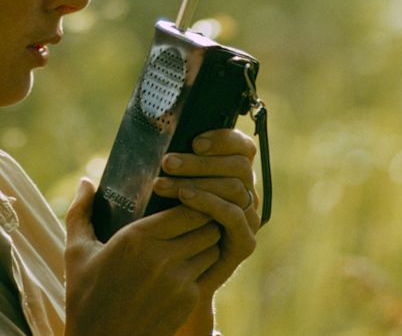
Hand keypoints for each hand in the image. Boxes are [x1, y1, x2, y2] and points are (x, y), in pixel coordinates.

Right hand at [64, 178, 221, 335]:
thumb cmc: (85, 296)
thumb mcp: (76, 252)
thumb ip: (80, 212)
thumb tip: (85, 182)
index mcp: (135, 239)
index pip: (185, 209)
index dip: (190, 200)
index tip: (182, 196)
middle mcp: (161, 258)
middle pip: (205, 225)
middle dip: (202, 217)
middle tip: (192, 211)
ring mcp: (179, 282)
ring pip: (211, 248)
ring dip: (206, 240)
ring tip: (193, 234)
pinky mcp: (188, 301)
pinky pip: (207, 272)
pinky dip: (202, 263)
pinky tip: (189, 260)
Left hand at [152, 128, 259, 295]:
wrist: (165, 271)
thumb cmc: (158, 220)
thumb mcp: (162, 184)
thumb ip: (167, 162)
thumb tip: (152, 131)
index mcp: (231, 173)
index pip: (242, 147)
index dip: (223, 139)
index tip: (194, 141)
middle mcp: (246, 193)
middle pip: (238, 165)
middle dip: (199, 161)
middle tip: (166, 163)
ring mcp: (248, 218)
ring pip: (234, 187)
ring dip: (197, 180)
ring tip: (162, 184)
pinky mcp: (244, 242)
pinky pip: (234, 215)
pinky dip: (209, 202)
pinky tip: (184, 197)